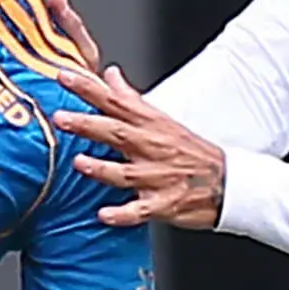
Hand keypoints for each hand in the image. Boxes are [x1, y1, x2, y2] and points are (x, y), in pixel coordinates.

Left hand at [50, 53, 228, 231]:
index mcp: (150, 125)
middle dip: (88, 125)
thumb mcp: (162, 120)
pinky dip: (122, 214)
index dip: (89, 88)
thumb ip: (130, 98)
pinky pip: (140, 211)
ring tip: (80, 163)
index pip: (115, 101)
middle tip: (61, 118)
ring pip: (126, 172)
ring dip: (102, 168)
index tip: (65, 76)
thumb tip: (110, 74)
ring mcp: (158, 177)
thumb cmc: (190, 152)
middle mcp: (152, 148)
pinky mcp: (164, 204)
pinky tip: (104, 215)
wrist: (227, 183)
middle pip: (117, 133)